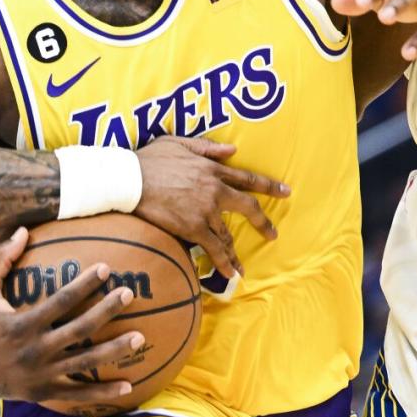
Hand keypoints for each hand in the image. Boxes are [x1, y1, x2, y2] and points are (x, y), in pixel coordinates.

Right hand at [0, 228, 143, 405]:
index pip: (60, 302)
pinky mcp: (43, 393)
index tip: (106, 267)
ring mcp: (40, 376)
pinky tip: (129, 385)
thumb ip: (1, 259)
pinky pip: (77, 395)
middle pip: (78, 330)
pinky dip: (103, 393)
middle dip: (105, 312)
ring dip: (113, 352)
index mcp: (20, 326)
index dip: (84, 285)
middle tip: (129, 293)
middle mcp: (33, 352)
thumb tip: (22, 228)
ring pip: (83, 364)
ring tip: (140, 338)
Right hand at [135, 137, 290, 278]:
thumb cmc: (150, 159)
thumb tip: (233, 150)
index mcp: (213, 169)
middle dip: (263, 221)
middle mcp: (215, 190)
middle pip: (248, 207)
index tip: (286, 192)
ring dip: (236, 252)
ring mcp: (205, 210)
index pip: (247, 178)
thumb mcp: (180, 143)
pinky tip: (231, 274)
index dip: (269, 186)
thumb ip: (208, 147)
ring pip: (228, 234)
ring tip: (242, 267)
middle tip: (272, 234)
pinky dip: (223, 262)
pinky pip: (213, 249)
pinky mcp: (193, 228)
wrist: (131, 180)